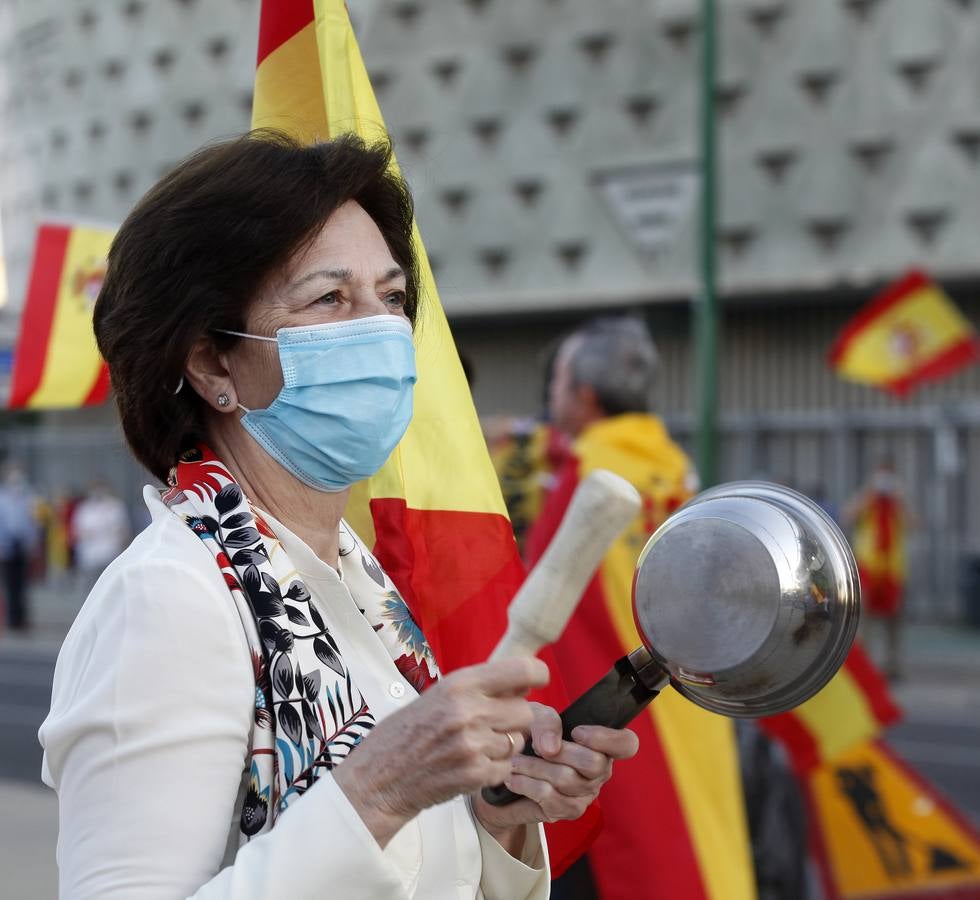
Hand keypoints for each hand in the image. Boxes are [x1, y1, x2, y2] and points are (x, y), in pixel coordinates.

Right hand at [332, 657, 549, 846]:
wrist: (380, 777)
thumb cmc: (406, 733)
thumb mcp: (438, 695)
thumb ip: (478, 688)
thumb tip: (523, 681)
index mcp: (460, 684)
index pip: (521, 670)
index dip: (536, 675)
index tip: (537, 680)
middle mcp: (469, 711)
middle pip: (526, 711)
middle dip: (515, 719)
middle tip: (493, 724)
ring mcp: (474, 745)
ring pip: (517, 742)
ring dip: (503, 746)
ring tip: (473, 746)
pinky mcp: (475, 775)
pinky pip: (506, 768)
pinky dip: (494, 769)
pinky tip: (470, 765)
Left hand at [472, 703, 639, 838]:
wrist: (503, 768)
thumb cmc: (527, 736)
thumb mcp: (535, 717)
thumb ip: (546, 722)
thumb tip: (551, 747)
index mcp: (599, 743)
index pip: (626, 744)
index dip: (607, 738)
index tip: (577, 732)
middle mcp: (599, 770)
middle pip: (595, 763)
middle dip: (561, 752)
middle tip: (534, 747)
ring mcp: (585, 793)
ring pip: (569, 780)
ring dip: (535, 768)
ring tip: (515, 762)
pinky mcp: (567, 811)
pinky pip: (552, 799)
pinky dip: (528, 785)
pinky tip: (514, 779)